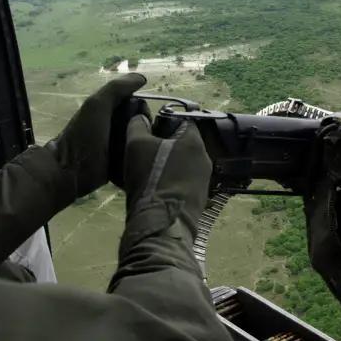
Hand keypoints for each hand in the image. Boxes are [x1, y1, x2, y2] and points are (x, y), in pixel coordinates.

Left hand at [45, 73, 145, 196]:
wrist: (71, 171)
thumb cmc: (84, 134)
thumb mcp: (98, 105)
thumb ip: (116, 89)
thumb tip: (142, 78)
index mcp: (109, 110)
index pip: (137, 105)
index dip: (143, 109)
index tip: (145, 120)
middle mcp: (115, 126)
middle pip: (142, 122)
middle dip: (146, 128)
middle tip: (146, 137)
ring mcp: (118, 145)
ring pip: (142, 139)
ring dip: (147, 143)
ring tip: (150, 151)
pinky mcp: (121, 163)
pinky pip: (139, 156)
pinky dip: (144, 156)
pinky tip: (148, 160)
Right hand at [122, 115, 210, 237]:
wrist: (162, 224)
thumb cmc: (151, 178)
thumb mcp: (136, 145)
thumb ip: (138, 126)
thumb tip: (140, 117)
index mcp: (194, 141)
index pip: (183, 120)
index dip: (163, 122)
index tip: (147, 131)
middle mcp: (204, 159)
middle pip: (183, 143)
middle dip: (163, 145)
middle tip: (143, 152)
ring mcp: (204, 181)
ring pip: (182, 164)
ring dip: (166, 164)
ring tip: (145, 172)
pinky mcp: (199, 199)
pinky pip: (183, 182)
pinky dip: (170, 181)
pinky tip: (154, 189)